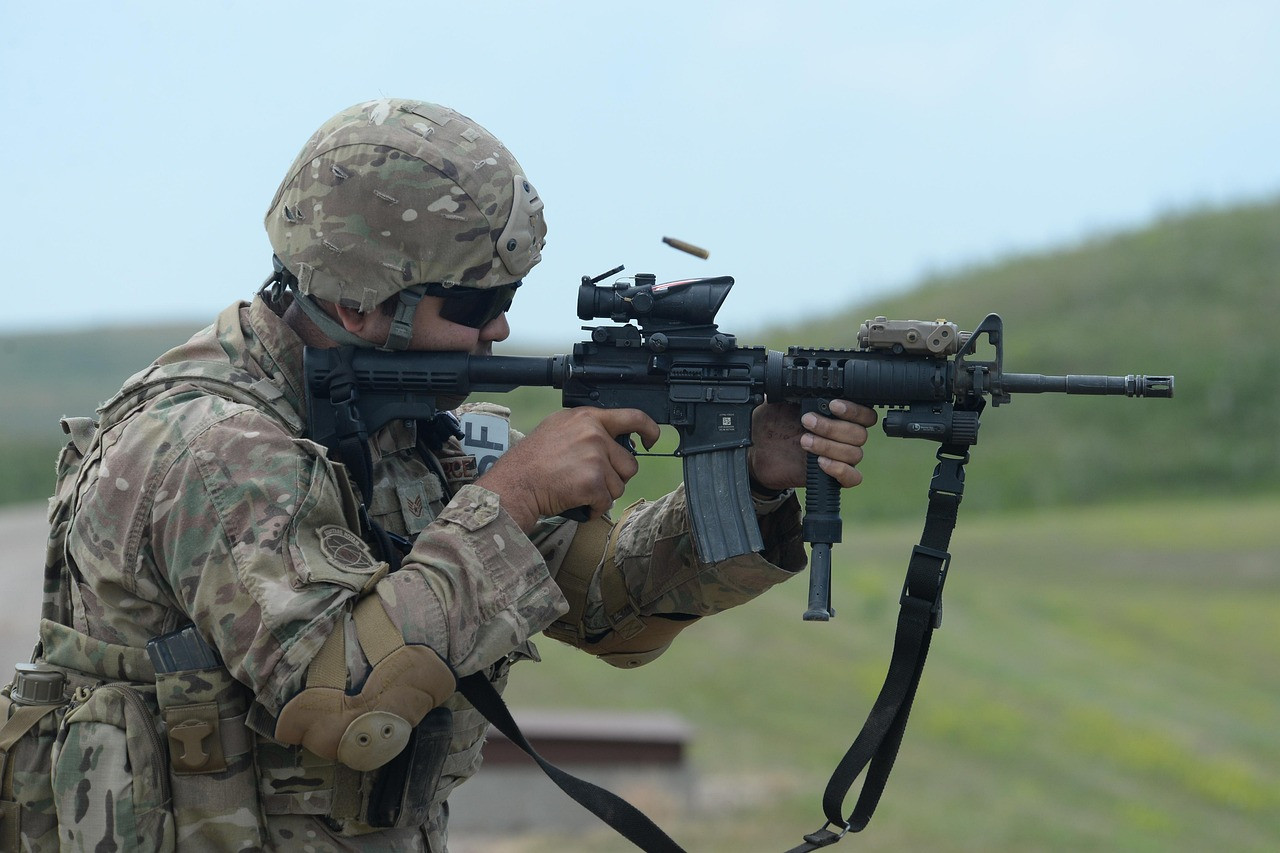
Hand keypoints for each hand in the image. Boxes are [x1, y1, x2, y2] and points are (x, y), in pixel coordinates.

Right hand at [476, 407, 660, 530]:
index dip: (650, 429)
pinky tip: (577, 501)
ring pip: (620, 485)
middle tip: (589, 479)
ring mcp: (595, 458)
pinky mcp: (593, 482)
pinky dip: (594, 508)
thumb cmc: (531, 460)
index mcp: (587, 418)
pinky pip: (607, 502)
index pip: (633, 417)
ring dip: (603, 494)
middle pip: (629, 463)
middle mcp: (594, 434)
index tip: (651, 440)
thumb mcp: (559, 427)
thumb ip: (587, 428)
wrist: (515, 483)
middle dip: (615, 477)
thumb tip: (611, 438)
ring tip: (578, 488)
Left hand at [747, 399, 876, 491]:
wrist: (758, 451)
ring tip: (804, 441)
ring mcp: (839, 456)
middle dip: (832, 427)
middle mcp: (843, 435)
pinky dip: (840, 469)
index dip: (854, 410)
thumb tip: (796, 378)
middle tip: (806, 422)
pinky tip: (820, 463)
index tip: (832, 406)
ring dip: (829, 446)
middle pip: (860, 434)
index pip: (865, 414)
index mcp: (838, 416)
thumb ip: (793, 391)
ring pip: (854, 454)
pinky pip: (852, 477)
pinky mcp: (832, 476)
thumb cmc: (772, 424)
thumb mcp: (780, 403)